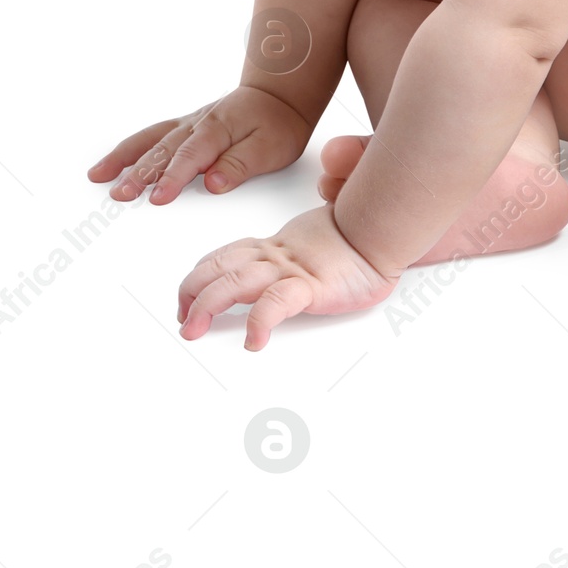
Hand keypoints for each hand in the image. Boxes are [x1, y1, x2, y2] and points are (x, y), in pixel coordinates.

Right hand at [87, 86, 312, 203]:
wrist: (278, 94)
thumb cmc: (277, 123)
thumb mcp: (271, 147)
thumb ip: (240, 164)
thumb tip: (214, 182)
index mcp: (218, 130)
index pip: (191, 157)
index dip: (173, 178)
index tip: (158, 198)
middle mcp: (197, 125)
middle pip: (162, 151)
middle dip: (139, 174)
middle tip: (119, 195)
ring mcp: (187, 125)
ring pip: (150, 141)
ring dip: (124, 159)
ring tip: (99, 176)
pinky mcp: (183, 128)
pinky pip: (151, 136)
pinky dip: (129, 149)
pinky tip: (112, 163)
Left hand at [177, 204, 399, 348]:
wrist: (386, 229)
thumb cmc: (358, 238)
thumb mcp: (315, 241)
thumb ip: (298, 241)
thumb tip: (298, 226)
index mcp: (275, 245)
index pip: (226, 255)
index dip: (200, 274)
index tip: (187, 293)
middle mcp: (276, 255)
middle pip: (221, 268)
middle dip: (192, 291)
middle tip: (181, 317)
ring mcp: (291, 270)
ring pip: (236, 283)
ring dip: (207, 305)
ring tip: (193, 329)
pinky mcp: (311, 285)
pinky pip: (277, 303)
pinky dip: (259, 322)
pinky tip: (253, 341)